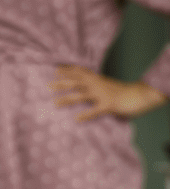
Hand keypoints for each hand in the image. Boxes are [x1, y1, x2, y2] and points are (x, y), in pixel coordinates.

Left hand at [52, 65, 167, 121]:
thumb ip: (96, 86)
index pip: (81, 73)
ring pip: (81, 96)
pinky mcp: (109, 105)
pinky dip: (86, 114)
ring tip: (56, 103)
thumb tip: (84, 88)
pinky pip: (96, 110)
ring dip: (68, 99)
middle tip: (48, 86)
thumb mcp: (107, 85)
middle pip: (77, 83)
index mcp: (98, 80)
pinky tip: (78, 118)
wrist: (140, 95)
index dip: (69, 71)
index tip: (56, 70)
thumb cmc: (122, 92)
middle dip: (62, 83)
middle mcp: (98, 85)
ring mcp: (103, 94)